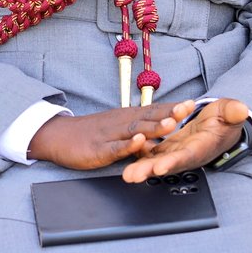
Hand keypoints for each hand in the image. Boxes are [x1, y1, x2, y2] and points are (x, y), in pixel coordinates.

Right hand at [29, 100, 194, 168]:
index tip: (192, 103)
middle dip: (168, 113)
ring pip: (133, 130)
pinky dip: (127, 145)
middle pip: (146, 116)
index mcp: (126, 117)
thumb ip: (138, 128)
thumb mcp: (116, 127)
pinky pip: (115, 148)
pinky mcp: (98, 149)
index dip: (171, 107)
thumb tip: (162, 129)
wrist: (58, 136)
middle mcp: (120, 123)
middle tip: (186, 109)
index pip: (152, 110)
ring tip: (169, 124)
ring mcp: (109, 135)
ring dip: (152, 127)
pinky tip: (138, 143)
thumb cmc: (91, 132)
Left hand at [122, 98, 248, 182]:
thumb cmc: (225, 118)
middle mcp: (187, 153)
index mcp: (202, 146)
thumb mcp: (231, 112)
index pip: (188, 155)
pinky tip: (125, 156)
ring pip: (156, 160)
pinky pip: (151, 152)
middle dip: (149, 170)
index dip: (174, 161)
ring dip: (141, 167)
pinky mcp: (167, 146)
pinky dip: (138, 155)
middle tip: (132, 176)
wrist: (220, 121)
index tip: (160, 167)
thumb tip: (241, 108)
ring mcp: (176, 151)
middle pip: (167, 163)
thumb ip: (233, 112)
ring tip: (126, 174)